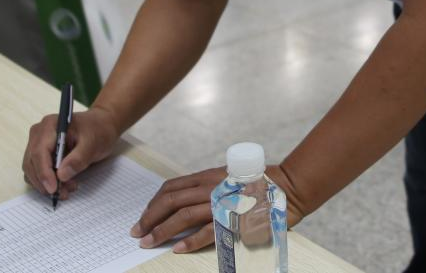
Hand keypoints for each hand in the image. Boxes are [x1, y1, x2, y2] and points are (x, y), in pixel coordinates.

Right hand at [22, 107, 118, 200]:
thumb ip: (78, 158)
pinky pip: (37, 172)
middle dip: (45, 181)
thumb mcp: (93, 143)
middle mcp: (39, 134)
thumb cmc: (98, 131)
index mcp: (50, 125)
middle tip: (64, 193)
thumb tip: (61, 175)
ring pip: (32, 170)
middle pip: (32, 162)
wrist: (102, 126)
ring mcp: (38, 144)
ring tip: (69, 188)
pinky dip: (47, 182)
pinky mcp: (41, 154)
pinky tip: (64, 184)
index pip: (39, 151)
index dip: (44, 172)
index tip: (53, 189)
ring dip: (46, 184)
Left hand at [131, 165, 304, 253]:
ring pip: (183, 216)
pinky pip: (207, 232)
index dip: (154, 203)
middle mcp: (211, 187)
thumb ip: (209, 185)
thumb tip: (188, 198)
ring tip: (149, 242)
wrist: (288, 187)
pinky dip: (190, 241)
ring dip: (162, 230)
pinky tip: (177, 249)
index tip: (144, 215)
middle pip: (171, 201)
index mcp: (208, 176)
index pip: (172, 187)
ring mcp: (222, 203)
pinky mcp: (234, 219)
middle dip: (150, 217)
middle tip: (138, 232)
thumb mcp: (229, 177)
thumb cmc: (259, 183)